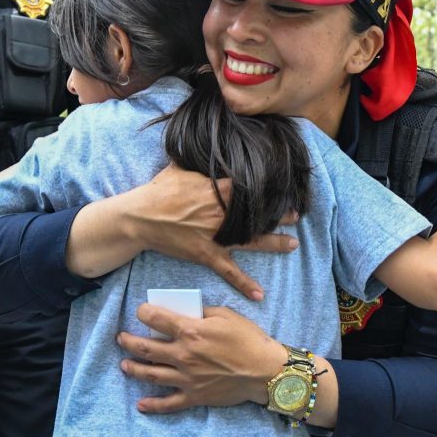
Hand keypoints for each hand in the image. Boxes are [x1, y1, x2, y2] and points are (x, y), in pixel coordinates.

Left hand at [116, 305, 286, 411]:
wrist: (265, 370)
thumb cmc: (248, 339)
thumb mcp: (226, 315)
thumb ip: (201, 312)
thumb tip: (187, 312)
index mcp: (190, 331)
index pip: (156, 319)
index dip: (144, 312)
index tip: (141, 311)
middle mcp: (183, 355)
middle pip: (146, 348)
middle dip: (129, 341)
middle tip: (122, 338)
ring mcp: (186, 378)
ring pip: (151, 374)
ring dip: (133, 368)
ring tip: (124, 364)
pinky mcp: (194, 396)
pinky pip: (169, 403)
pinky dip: (153, 405)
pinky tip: (141, 404)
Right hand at [128, 165, 298, 300]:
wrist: (140, 217)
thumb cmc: (158, 190)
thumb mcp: (180, 167)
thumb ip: (200, 160)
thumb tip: (210, 143)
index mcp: (217, 189)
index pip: (250, 186)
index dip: (267, 186)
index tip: (282, 186)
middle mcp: (221, 213)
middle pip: (257, 213)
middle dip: (278, 214)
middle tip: (296, 214)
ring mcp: (215, 235)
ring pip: (251, 240)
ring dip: (273, 242)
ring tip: (293, 243)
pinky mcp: (206, 254)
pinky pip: (228, 271)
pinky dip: (244, 283)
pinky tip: (259, 294)